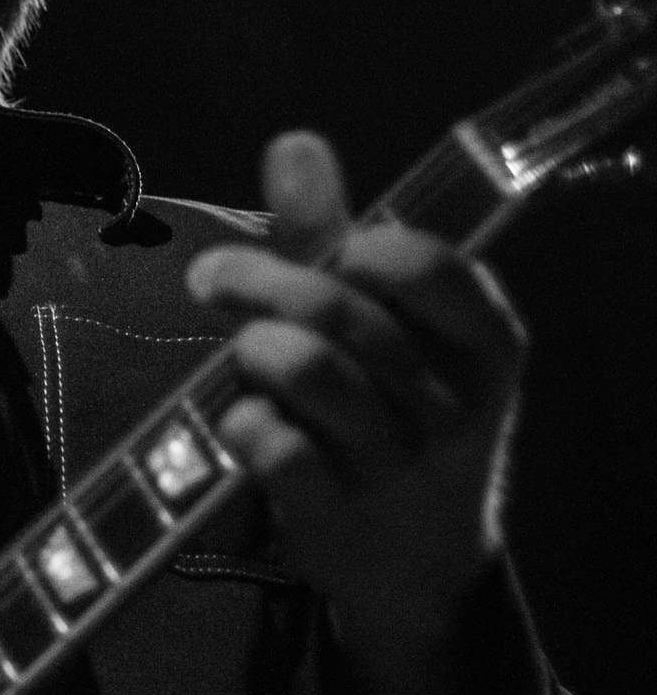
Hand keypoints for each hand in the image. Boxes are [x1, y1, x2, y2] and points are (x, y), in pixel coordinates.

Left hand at [184, 130, 526, 643]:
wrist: (412, 553)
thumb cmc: (391, 403)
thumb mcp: (384, 321)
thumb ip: (331, 232)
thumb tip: (295, 141)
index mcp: (483, 338)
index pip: (426, 265)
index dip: (357, 246)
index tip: (325, 248)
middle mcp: (452, 401)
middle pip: (343, 313)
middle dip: (260, 283)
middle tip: (211, 277)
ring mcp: (397, 462)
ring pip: (310, 372)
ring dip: (256, 346)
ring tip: (242, 349)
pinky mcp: (337, 510)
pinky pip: (278, 449)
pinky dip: (243, 424)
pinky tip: (240, 420)